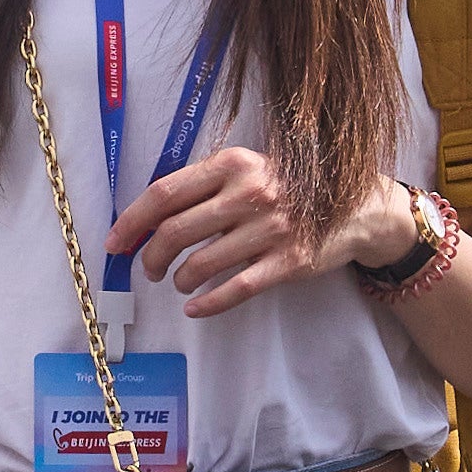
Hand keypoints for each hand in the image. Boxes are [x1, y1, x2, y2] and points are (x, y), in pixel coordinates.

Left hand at [106, 144, 333, 313]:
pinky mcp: (288, 262)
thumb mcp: (248, 171)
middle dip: (151, 256)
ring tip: (179, 282)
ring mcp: (271, 229)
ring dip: (179, 279)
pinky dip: (208, 303)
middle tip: (149, 269)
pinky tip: (195, 308)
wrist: (356, 208)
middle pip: (175, 232)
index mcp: (233, 164)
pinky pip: (236, 289)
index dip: (132, 221)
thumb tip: (149, 218)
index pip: (165, 194)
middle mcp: (250, 193)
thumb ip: (205, 187)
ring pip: (201, 264)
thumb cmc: (288, 189)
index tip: (115, 241)